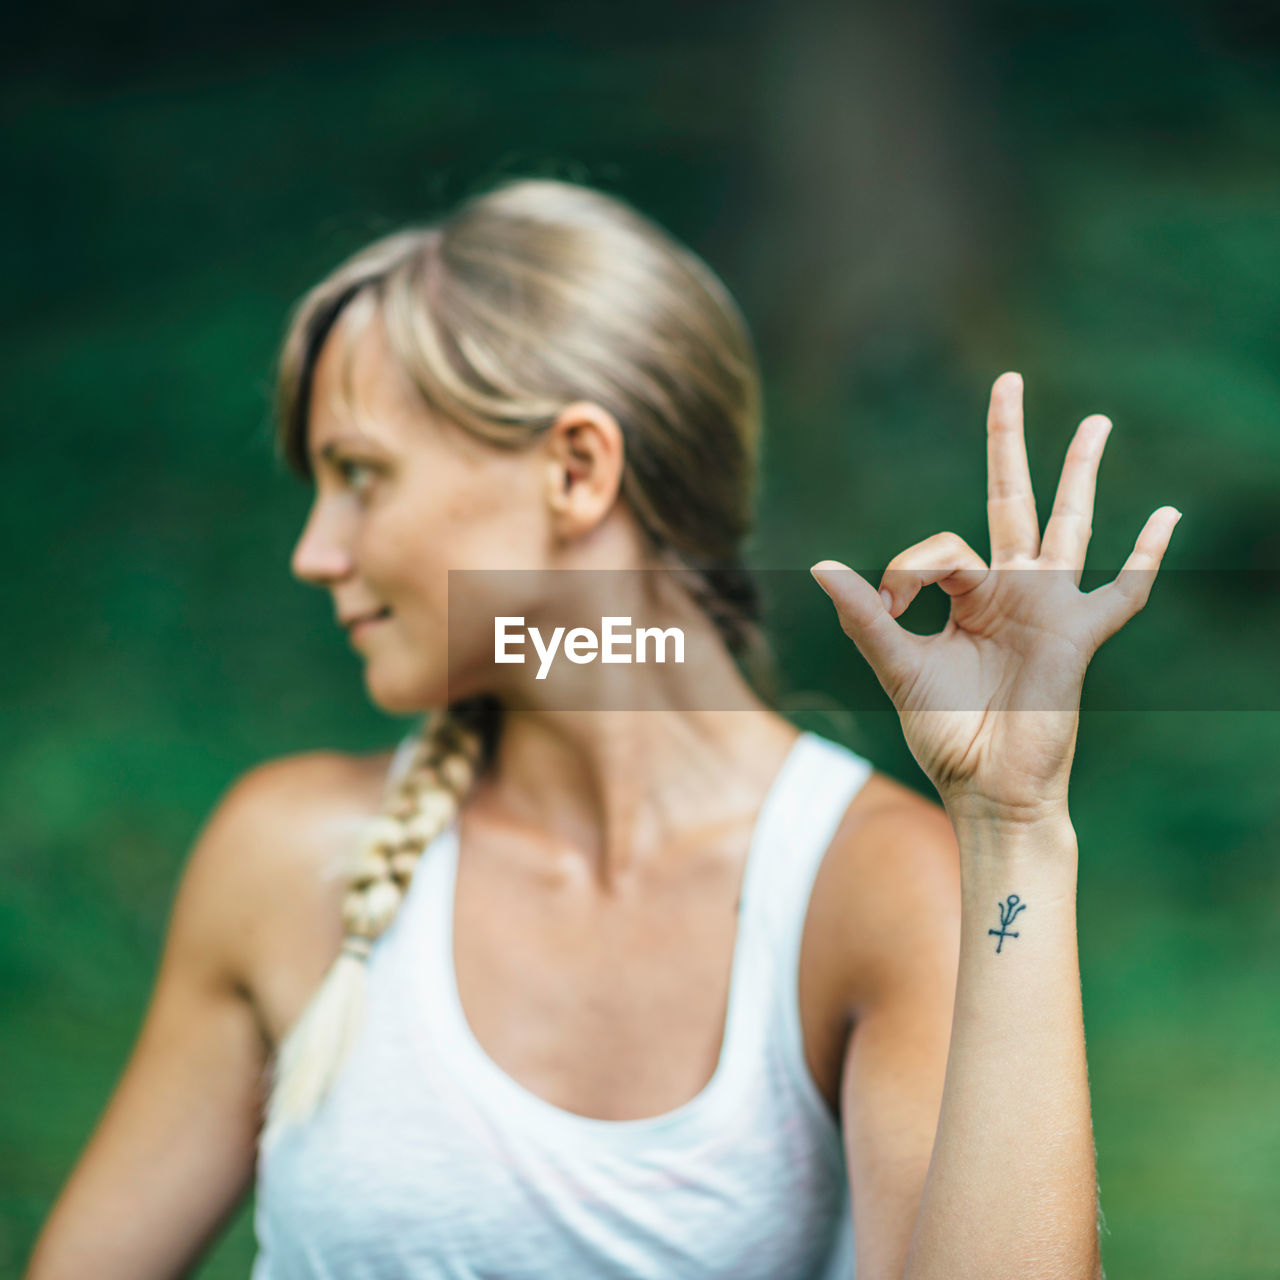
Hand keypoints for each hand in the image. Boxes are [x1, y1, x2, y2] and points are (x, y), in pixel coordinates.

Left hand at [810, 372, 1180, 830]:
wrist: (986, 787)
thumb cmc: (944, 731)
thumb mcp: (897, 665)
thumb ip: (865, 616)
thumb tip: (819, 565)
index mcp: (965, 594)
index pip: (938, 547)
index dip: (907, 571)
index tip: (891, 612)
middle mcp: (1010, 588)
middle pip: (1011, 497)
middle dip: (1007, 441)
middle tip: (1006, 380)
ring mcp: (1050, 607)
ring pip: (1068, 522)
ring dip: (1079, 472)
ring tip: (1094, 423)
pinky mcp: (1078, 634)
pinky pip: (1122, 590)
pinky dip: (1145, 556)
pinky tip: (1165, 516)